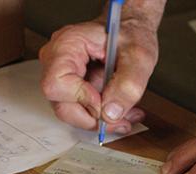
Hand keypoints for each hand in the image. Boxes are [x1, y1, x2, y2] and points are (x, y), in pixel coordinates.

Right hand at [39, 18, 158, 132]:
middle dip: (94, 118)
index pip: (56, 84)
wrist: (130, 31)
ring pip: (72, 113)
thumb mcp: (139, 57)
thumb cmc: (131, 34)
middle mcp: (58, 61)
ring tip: (128, 114)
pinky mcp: (72, 88)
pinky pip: (81, 111)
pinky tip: (121, 111)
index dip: (81, 99)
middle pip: (62, 105)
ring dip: (102, 120)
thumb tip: (111, 114)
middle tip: (122, 119)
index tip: (105, 102)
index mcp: (67, 45)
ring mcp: (62, 76)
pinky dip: (103, 116)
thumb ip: (128, 85)